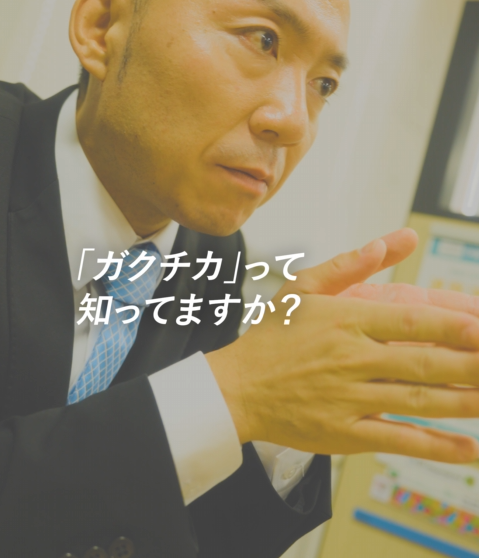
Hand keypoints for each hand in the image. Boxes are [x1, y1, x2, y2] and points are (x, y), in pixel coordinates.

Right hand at [207, 229, 478, 462]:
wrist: (235, 388)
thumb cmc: (271, 335)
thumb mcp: (303, 287)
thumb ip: (349, 264)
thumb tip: (392, 241)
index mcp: (344, 319)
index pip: (408, 321)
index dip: (451, 327)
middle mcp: (350, 359)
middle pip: (423, 363)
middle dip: (470, 364)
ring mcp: (349, 399)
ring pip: (418, 402)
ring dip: (464, 402)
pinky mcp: (345, 434)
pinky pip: (398, 440)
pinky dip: (437, 447)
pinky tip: (469, 449)